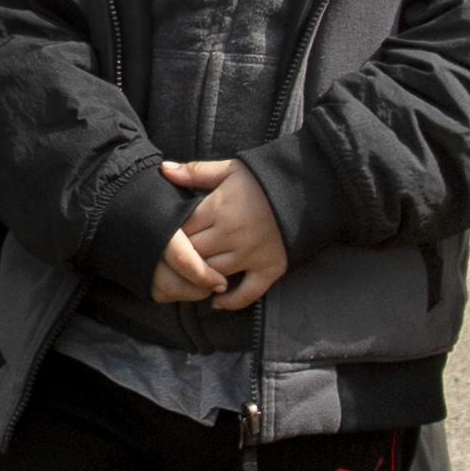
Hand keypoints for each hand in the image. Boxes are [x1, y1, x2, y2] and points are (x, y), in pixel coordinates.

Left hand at [157, 153, 291, 310]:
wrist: (305, 189)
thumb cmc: (262, 179)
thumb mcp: (230, 169)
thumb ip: (196, 172)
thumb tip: (164, 169)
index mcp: (220, 207)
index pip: (183, 229)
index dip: (172, 234)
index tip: (169, 235)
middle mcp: (233, 234)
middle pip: (194, 254)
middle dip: (183, 257)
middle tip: (176, 259)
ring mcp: (252, 254)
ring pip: (213, 273)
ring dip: (201, 277)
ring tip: (192, 277)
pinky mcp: (270, 268)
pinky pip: (248, 293)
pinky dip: (231, 301)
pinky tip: (217, 300)